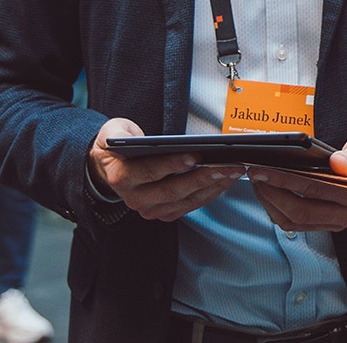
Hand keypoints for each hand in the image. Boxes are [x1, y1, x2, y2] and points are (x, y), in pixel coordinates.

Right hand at [88, 118, 243, 221]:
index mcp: (122, 178)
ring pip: (186, 200)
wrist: (112, 167)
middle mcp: (136, 199)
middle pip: (173, 190)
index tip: (196, 155)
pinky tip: (227, 178)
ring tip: (234, 170)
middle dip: (202, 177)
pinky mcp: (165, 212)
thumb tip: (130, 136)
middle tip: (227, 165)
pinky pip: (192, 204)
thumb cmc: (118, 145)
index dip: (173, 164)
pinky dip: (212, 192)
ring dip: (213, 186)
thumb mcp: (112, 132)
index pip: (150, 172)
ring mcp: (151, 209)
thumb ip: (117, 134)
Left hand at [251, 131, 346, 232]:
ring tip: (259, 183)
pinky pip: (298, 224)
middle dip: (271, 194)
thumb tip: (337, 163)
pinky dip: (280, 210)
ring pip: (295, 223)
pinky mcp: (329, 223)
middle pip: (299, 213)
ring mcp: (338, 222)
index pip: (313, 189)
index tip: (265, 170)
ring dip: (272, 205)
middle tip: (256, 175)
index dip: (285, 180)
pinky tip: (271, 194)